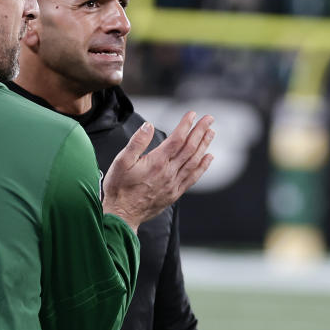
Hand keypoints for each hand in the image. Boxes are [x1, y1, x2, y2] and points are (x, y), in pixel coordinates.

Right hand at [102, 113, 214, 231]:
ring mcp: (173, 184)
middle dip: (200, 131)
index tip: (192, 114)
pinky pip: (193, 177)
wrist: (122, 215)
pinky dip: (203, 166)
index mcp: (156, 162)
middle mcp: (168, 172)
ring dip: (204, 145)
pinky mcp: (175, 193)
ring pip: (194, 161)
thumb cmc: (118, 188)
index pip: (176, 139)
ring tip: (211, 132)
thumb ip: (136, 143)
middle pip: (190, 148)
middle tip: (209, 119)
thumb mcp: (121, 162)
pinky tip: (208, 157)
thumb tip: (148, 126)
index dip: (186, 125)